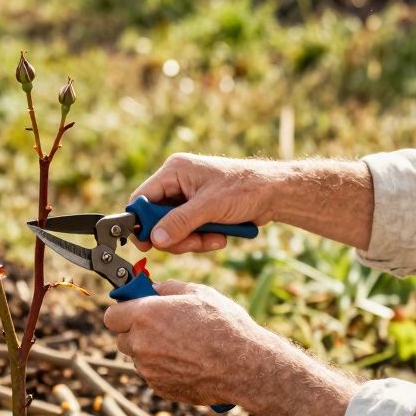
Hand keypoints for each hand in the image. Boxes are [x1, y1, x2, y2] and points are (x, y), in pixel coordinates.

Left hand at [103, 280, 271, 406]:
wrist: (244, 366)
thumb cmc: (225, 326)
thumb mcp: (200, 294)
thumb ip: (170, 289)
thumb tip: (154, 288)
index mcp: (146, 315)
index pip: (111, 315)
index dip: (123, 312)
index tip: (135, 310)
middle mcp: (141, 343)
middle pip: (122, 338)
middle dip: (136, 332)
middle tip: (161, 327)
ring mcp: (149, 369)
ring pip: (138, 358)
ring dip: (151, 351)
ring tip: (182, 346)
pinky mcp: (160, 388)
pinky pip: (153, 375)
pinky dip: (164, 369)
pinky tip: (189, 362)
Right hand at [131, 153, 282, 252]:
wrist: (274, 193)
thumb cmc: (244, 188)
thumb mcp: (210, 206)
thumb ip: (180, 222)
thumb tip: (154, 239)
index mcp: (174, 171)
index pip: (142, 197)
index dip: (141, 222)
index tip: (147, 244)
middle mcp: (177, 183)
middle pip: (156, 219)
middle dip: (175, 236)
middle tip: (193, 243)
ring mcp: (187, 199)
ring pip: (173, 230)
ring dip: (192, 241)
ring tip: (215, 238)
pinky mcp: (198, 212)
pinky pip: (188, 233)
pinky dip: (202, 240)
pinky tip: (220, 237)